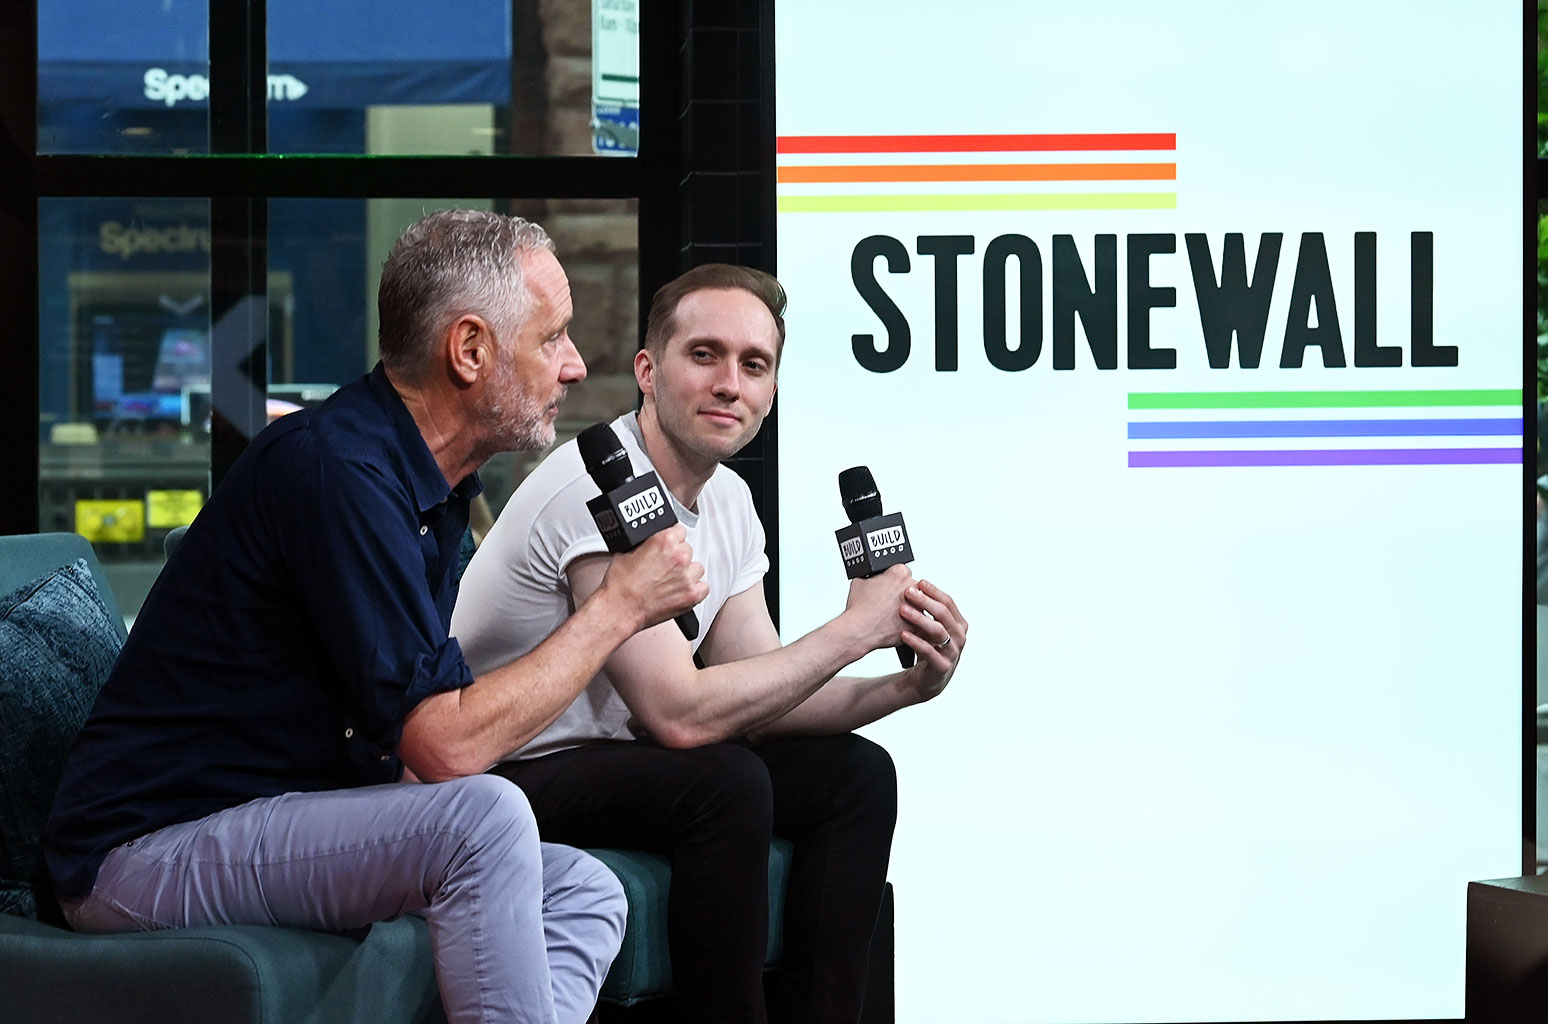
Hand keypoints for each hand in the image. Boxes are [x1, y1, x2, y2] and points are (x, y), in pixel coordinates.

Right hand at [601, 526, 707, 633]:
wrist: (620, 608)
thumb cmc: (621, 585)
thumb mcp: (627, 552)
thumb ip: (646, 544)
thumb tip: (651, 544)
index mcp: (665, 541)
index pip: (680, 531)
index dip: (672, 540)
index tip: (669, 547)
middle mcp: (679, 557)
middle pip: (688, 550)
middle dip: (677, 557)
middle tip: (664, 568)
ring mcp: (687, 577)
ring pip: (697, 568)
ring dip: (687, 573)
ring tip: (671, 581)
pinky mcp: (692, 595)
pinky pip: (704, 587)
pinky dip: (695, 589)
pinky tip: (681, 591)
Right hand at [843, 563, 914, 652]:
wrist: (859, 629)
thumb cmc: (860, 608)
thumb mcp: (860, 581)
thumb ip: (873, 576)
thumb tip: (875, 576)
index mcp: (899, 573)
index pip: (903, 572)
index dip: (896, 580)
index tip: (891, 585)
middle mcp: (911, 587)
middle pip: (913, 587)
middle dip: (906, 594)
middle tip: (892, 601)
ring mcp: (917, 606)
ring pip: (918, 606)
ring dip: (910, 609)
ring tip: (894, 615)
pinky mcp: (917, 624)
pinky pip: (917, 623)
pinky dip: (909, 624)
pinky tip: (898, 625)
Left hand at [897, 579, 966, 699]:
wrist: (927, 678)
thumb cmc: (929, 648)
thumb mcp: (930, 627)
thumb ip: (927, 611)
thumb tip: (912, 585)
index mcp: (958, 624)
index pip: (948, 602)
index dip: (933, 591)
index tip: (919, 582)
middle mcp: (959, 637)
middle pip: (944, 614)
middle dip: (925, 601)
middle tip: (908, 592)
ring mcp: (953, 652)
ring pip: (938, 631)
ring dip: (919, 619)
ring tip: (903, 610)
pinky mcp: (942, 666)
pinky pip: (929, 651)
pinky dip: (916, 641)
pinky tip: (903, 634)